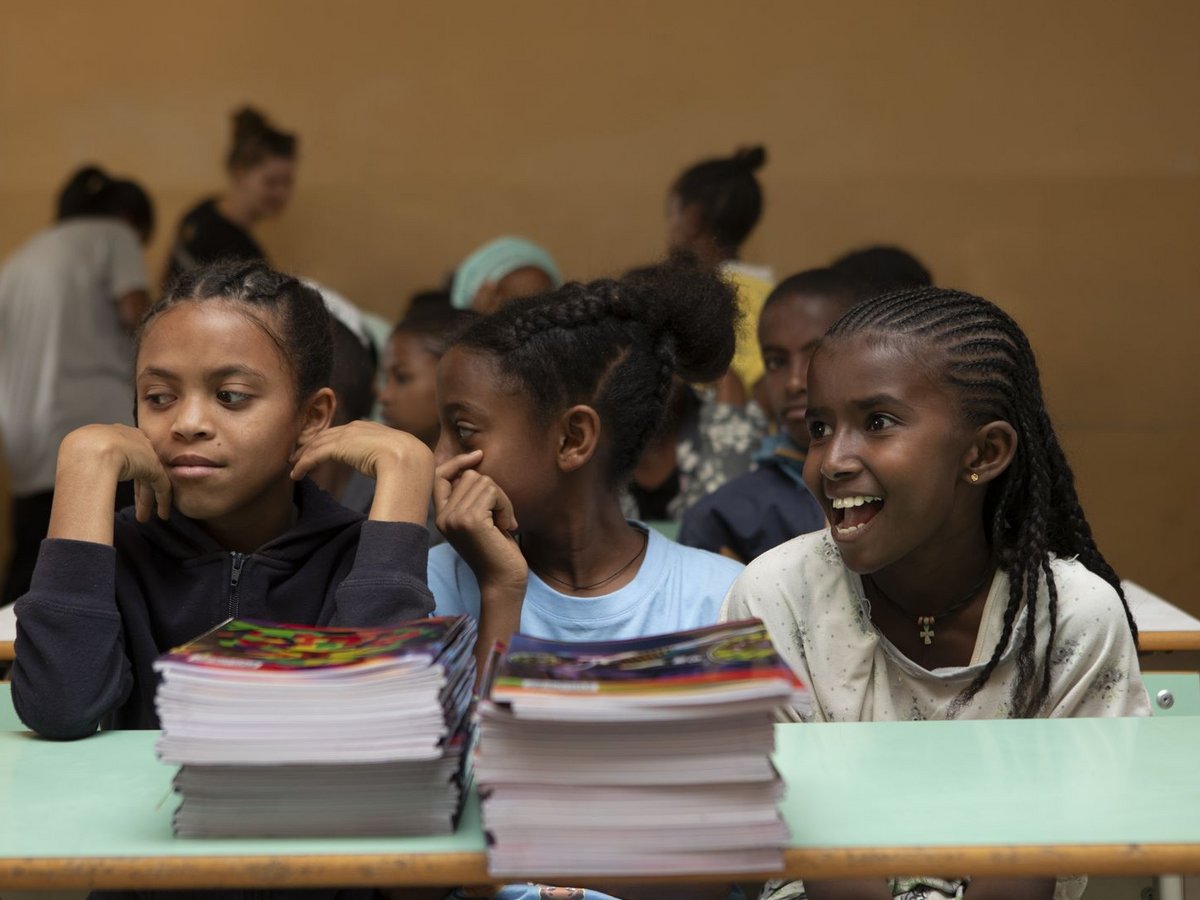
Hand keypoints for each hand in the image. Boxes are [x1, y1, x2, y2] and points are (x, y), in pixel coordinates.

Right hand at [50, 424, 172, 543]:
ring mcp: (146, 454)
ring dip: (147, 501)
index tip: (124, 487)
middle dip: (138, 491)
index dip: (127, 474)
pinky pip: (161, 486)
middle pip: (139, 468)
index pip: (126, 456)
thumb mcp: (82, 452)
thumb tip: (80, 477)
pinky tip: (162, 514)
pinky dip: (162, 502)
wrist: (90, 449)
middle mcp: (134, 441)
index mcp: (116, 434)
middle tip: (138, 507)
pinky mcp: (154, 468)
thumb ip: (88, 461)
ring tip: (146, 518)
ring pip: (150, 480)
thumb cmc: (80, 451)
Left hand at [290, 421, 433, 522]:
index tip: (322, 451)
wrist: (410, 461)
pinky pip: (315, 454)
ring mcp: (348, 435)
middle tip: (299, 456)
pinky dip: (303, 464)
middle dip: (312, 445)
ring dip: (304, 456)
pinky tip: (297, 475)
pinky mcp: (339, 446)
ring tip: (294, 467)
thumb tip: (395, 475)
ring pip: (318, 443)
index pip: (345, 433)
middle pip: (328, 435)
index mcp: (373, 429)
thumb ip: (390, 461)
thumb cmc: (410, 466)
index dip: (331, 442)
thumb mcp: (399, 458)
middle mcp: (358, 427)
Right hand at [434, 451, 526, 594]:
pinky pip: (493, 492)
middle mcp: (443, 516)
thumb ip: (470, 497)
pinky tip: (506, 527)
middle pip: (470, 476)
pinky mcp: (470, 520)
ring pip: (484, 482)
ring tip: (503, 524)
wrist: (502, 581)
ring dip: (502, 500)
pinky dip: (506, 506)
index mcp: (441, 516)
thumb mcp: (479, 520)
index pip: (439, 476)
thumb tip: (474, 466)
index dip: (458, 462)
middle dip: (493, 491)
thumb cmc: (497, 551)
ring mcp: (454, 517)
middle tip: (501, 517)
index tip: (478, 456)